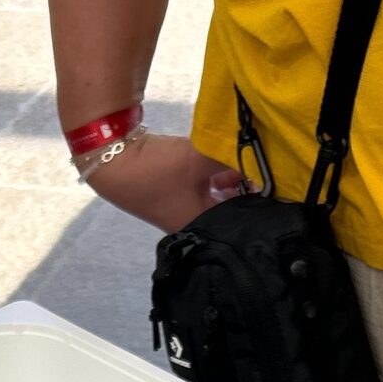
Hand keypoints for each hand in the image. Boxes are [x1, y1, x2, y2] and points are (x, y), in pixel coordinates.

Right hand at [86, 131, 248, 231]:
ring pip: (213, 198)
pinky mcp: (168, 194)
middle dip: (242, 189)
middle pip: (227, 210)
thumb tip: (260, 153)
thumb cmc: (158, 168)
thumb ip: (230, 158)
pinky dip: (210, 177)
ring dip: (225, 181)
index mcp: (199, 228)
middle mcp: (190, 225)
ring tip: (237, 161)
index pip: (239, 218)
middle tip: (257, 167)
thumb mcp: (200, 159)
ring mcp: (177, 210)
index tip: (271, 179)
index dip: (256, 199)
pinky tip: (215, 161)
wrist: (111, 158)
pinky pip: (200, 189)